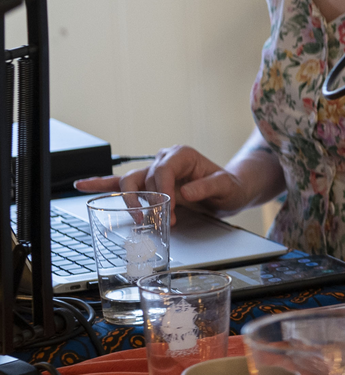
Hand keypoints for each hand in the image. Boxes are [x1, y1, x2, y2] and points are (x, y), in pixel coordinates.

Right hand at [74, 146, 248, 225]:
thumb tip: (186, 193)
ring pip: (129, 182)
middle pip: (140, 177)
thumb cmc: (230, 187)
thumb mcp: (227, 187)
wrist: (231, 190)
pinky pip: (121, 183)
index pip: (162, 171)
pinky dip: (101, 184)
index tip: (170, 210)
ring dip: (128, 201)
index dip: (162, 191)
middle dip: (142, 199)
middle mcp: (164, 160)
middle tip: (150, 219)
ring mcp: (154, 171)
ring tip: (137, 217)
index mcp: (182, 155)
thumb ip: (208, 187)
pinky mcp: (149, 184)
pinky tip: (83, 186)